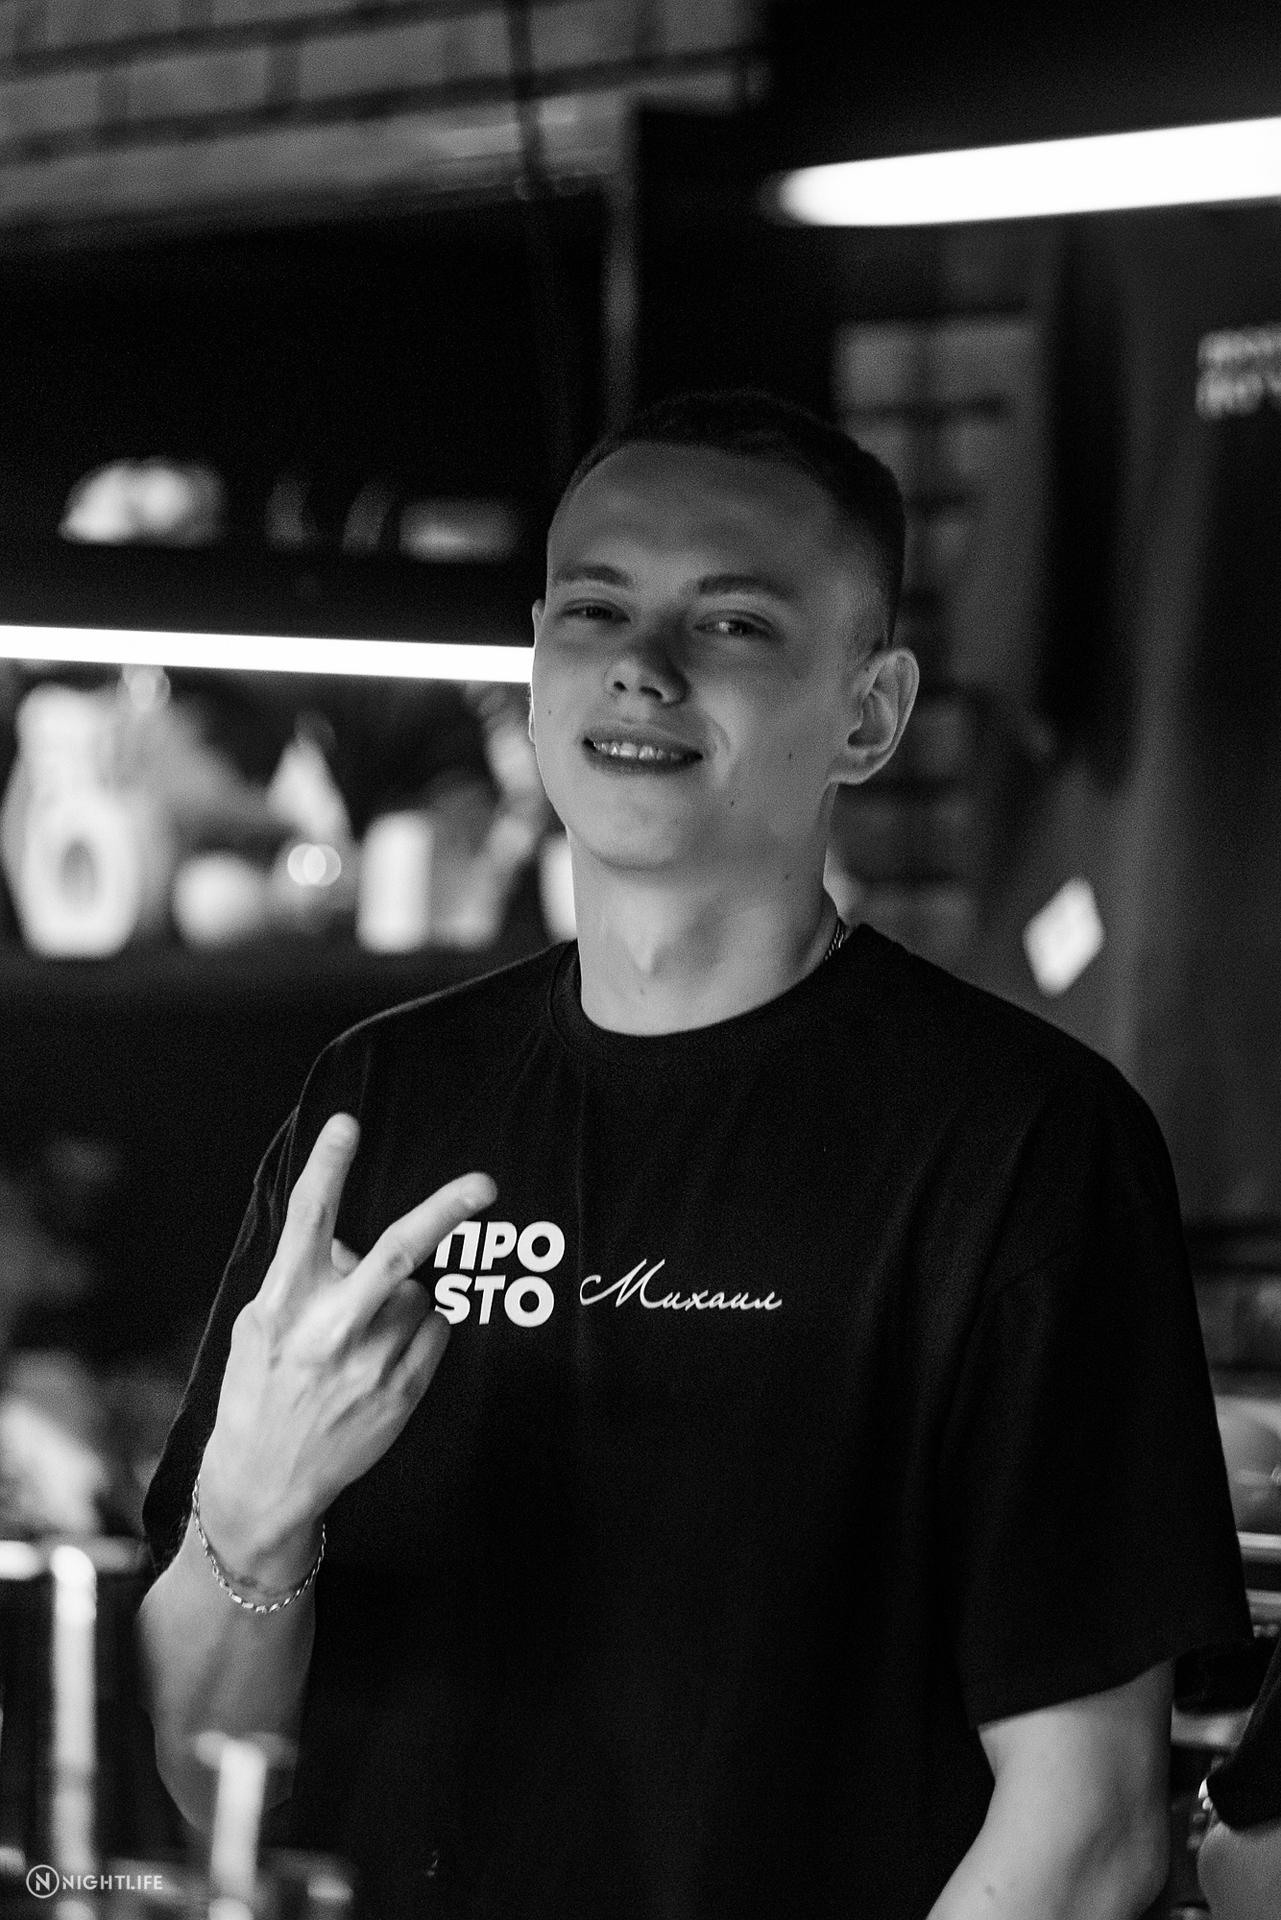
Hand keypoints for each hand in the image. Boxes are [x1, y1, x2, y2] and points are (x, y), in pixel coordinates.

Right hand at [198, 1112, 494, 1586]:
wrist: (266, 1483)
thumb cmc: (260, 1392)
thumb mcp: (259, 1327)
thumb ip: (303, 1281)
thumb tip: (350, 1245)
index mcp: (283, 1306)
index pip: (306, 1223)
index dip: (327, 1169)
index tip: (347, 1124)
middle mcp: (329, 1331)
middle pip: (395, 1255)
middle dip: (444, 1211)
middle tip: (485, 1184)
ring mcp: (371, 1364)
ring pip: (419, 1295)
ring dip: (402, 1301)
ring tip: (364, 1339)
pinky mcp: (403, 1392)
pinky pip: (436, 1329)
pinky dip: (421, 1331)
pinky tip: (384, 1358)